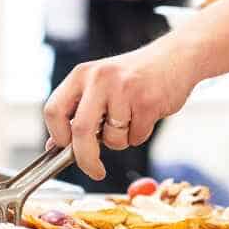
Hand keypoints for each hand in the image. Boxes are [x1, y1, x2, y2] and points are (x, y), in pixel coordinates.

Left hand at [42, 41, 197, 180]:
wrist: (176, 57)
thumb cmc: (133, 76)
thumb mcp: (98, 85)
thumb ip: (76, 111)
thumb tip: (54, 145)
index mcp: (81, 75)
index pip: (53, 111)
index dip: (57, 136)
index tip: (64, 149)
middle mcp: (99, 79)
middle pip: (80, 131)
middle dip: (86, 158)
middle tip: (94, 170)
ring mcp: (124, 89)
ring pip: (112, 138)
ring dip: (120, 141)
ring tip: (129, 119)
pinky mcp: (147, 102)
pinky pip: (135, 137)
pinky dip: (139, 135)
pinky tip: (145, 115)